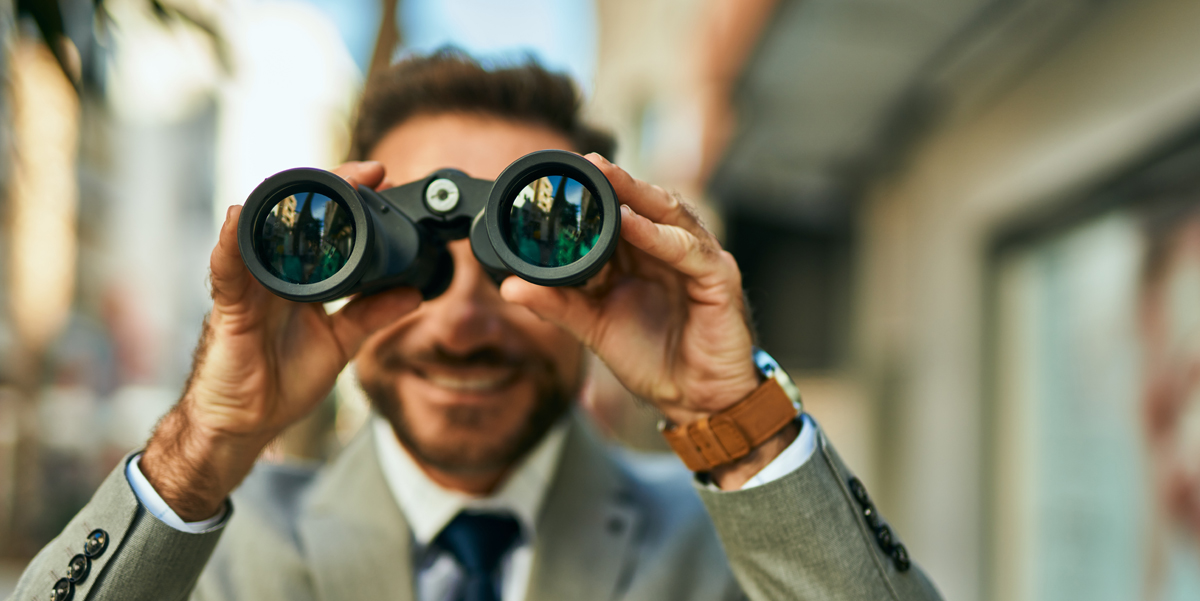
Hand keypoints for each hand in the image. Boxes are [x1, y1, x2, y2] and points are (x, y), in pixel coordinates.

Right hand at [141, 161, 420, 520]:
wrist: (245, 424)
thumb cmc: (279, 381)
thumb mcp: (339, 343)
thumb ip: (371, 315)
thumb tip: (414, 293)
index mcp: (299, 278)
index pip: (323, 227)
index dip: (350, 200)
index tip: (384, 180)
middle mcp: (272, 274)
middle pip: (293, 217)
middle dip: (327, 189)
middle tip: (367, 172)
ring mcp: (248, 288)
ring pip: (260, 233)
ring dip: (285, 203)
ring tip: (314, 183)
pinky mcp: (228, 310)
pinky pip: (227, 272)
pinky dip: (230, 245)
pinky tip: (237, 219)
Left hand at [501, 154, 791, 487]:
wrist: (696, 402)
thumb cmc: (656, 360)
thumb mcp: (596, 328)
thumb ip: (558, 304)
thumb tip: (510, 287)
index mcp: (643, 255)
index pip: (619, 213)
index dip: (595, 195)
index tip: (559, 179)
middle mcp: (672, 250)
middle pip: (647, 203)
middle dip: (618, 181)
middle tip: (586, 161)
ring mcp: (699, 261)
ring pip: (672, 215)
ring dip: (640, 195)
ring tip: (609, 178)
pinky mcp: (720, 280)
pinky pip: (690, 251)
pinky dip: (660, 236)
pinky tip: (634, 225)